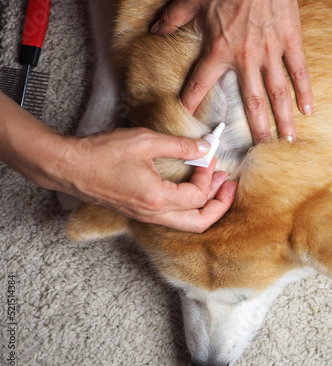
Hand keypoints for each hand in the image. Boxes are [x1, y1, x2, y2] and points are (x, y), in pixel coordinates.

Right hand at [0, 92, 235, 232]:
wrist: (69, 167)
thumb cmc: (102, 154)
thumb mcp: (145, 141)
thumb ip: (180, 146)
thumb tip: (205, 148)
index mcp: (157, 199)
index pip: (198, 196)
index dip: (209, 175)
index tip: (208, 156)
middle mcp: (153, 214)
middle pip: (199, 224)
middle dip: (220, 206)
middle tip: (229, 186)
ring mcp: (146, 216)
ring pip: (187, 223)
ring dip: (206, 206)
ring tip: (216, 186)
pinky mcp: (140, 211)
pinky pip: (173, 217)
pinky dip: (189, 206)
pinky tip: (191, 187)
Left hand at [151, 0, 313, 142]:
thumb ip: (174, 17)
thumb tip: (155, 29)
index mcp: (219, 50)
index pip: (201, 84)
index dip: (193, 103)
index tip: (191, 121)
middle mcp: (245, 59)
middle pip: (251, 101)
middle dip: (255, 128)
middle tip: (258, 150)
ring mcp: (270, 51)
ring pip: (277, 92)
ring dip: (282, 118)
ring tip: (287, 140)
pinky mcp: (290, 40)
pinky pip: (298, 70)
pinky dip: (304, 90)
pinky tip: (308, 110)